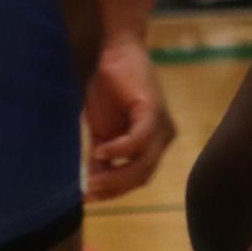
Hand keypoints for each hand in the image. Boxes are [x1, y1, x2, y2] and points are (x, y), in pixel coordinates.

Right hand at [84, 34, 174, 199]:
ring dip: (116, 175)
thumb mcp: (102, 130)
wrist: (115, 52)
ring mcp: (161, 125)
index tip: (90, 198)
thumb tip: (90, 184)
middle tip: (88, 193)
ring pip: (143, 164)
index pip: (138, 178)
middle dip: (114, 188)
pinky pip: (139, 140)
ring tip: (92, 180)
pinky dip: (120, 149)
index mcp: (153, 143)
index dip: (114, 191)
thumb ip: (101, 156)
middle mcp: (163, 137)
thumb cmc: (108, 88)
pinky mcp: (153, 111)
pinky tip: (101, 152)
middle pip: (141, 176)